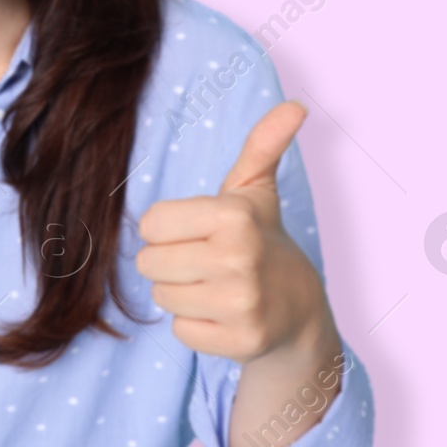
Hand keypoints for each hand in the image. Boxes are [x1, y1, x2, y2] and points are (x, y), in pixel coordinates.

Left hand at [133, 101, 333, 363]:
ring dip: (181, 293)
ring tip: (214, 287)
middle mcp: (239, 258)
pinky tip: (222, 315)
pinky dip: (195, 325)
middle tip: (206, 262)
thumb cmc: (261, 239)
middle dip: (170, 262)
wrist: (298, 308)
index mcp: (234, 215)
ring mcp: (242, 303)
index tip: (197, 232)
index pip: (149, 223)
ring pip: (162, 297)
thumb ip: (263, 145)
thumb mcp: (255, 190)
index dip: (166, 229)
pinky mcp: (240, 341)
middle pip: (149, 262)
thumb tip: (296, 105)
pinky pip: (180, 331)